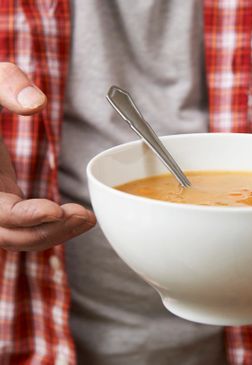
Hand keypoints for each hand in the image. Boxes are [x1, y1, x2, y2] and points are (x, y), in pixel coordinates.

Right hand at [0, 62, 95, 250]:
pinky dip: (50, 227)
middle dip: (49, 230)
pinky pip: (24, 227)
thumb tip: (37, 104)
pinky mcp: (3, 201)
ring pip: (18, 237)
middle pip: (9, 235)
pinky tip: (75, 218)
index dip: (24, 216)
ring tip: (88, 220)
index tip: (56, 210)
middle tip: (85, 217)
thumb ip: (5, 85)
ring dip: (54, 233)